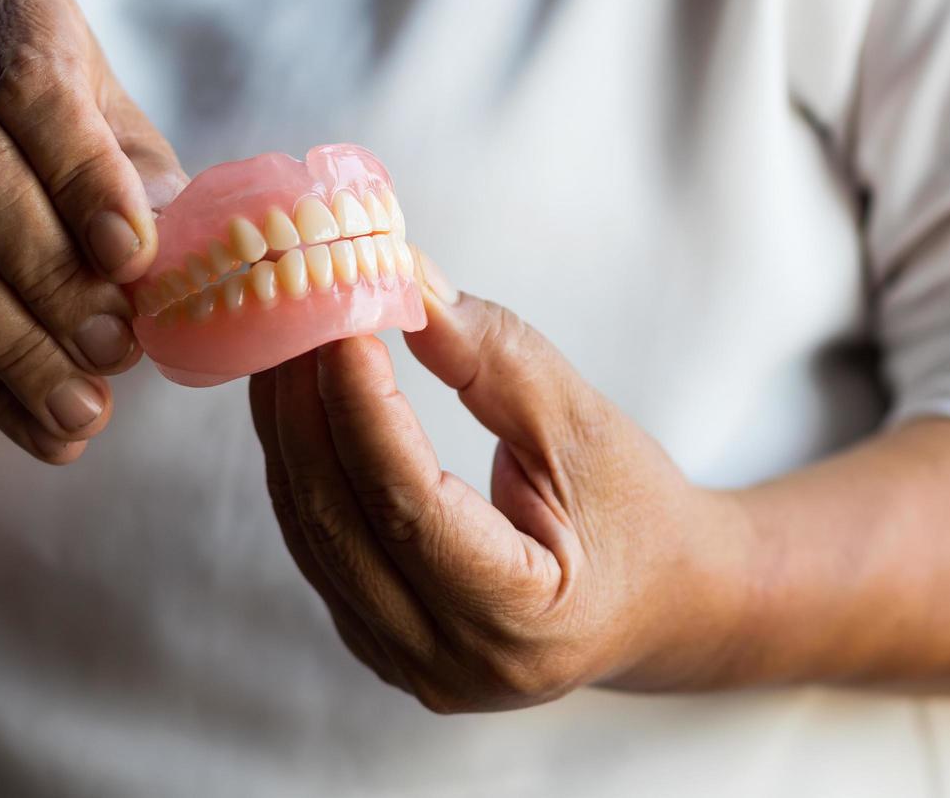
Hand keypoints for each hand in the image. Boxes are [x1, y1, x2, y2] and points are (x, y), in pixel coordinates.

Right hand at [0, 0, 186, 462]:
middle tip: (118, 348)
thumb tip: (184, 262)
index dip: (82, 175)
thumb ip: (147, 186)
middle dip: (51, 272)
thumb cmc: (60, 138)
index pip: (29, 83)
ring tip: (86, 410)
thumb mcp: (117, 138)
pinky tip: (43, 430)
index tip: (136, 258)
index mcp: (0, 6)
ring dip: (14, 343)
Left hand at [250, 250, 752, 711]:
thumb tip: (407, 283)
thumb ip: (497, 358)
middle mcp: (453, 663)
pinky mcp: (380, 643)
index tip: (340, 325)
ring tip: (288, 343)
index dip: (363, 411)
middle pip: (340, 525)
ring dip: (288, 433)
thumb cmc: (637, 512)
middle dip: (305, 409)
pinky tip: (301, 403)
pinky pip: (317, 549)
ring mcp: (408, 665)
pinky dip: (304, 469)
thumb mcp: (586, 426)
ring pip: (312, 537)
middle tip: (295, 314)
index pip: (411, 508)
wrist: (661, 599)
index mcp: (524, 619)